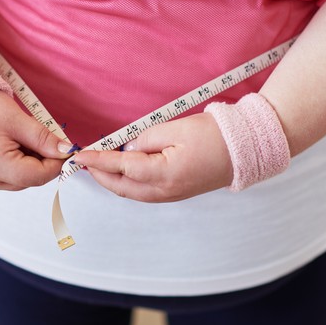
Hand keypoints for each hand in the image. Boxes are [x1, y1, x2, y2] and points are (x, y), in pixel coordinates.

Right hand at [0, 91, 71, 190]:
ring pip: (20, 180)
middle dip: (43, 162)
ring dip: (30, 163)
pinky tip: (12, 144)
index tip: (63, 148)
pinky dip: (17, 164)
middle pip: (30, 180)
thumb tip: (66, 151)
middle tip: (42, 138)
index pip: (39, 176)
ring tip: (22, 139)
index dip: (56, 163)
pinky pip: (7, 177)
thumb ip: (44, 139)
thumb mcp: (19, 120)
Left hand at [72, 113, 233, 201]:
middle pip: (122, 187)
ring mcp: (171, 195)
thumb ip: (146, 139)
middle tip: (84, 161)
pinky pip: (143, 192)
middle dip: (100, 175)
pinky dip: (127, 183)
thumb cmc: (214, 135)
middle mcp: (165, 191)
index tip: (80, 155)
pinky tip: (122, 172)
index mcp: (164, 174)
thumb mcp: (176, 129)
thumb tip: (128, 147)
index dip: (98, 160)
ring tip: (98, 166)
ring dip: (112, 181)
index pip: (121, 168)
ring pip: (132, 193)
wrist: (245, 150)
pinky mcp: (176, 193)